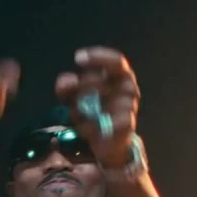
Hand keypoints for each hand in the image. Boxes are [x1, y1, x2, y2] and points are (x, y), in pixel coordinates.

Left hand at [55, 46, 140, 167]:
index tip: (78, 59)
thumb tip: (67, 83)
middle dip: (77, 90)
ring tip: (78, 119)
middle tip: (69, 101)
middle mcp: (128, 87)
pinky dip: (87, 127)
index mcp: (121, 74)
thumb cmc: (94, 109)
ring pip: (95, 104)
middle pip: (96, 81)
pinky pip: (100, 122)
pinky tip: (85, 130)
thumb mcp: (76, 95)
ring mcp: (130, 106)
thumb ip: (67, 85)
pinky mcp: (127, 124)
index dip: (97, 57)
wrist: (109, 140)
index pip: (115, 61)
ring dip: (79, 112)